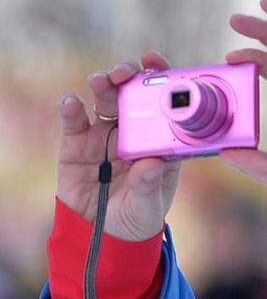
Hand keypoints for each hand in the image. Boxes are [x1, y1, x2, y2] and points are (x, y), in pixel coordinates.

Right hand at [55, 52, 181, 241]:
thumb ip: (149, 185)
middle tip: (127, 71)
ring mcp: (104, 135)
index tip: (156, 63)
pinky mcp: (76, 144)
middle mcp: (133, 131)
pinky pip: (73, 120)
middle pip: (131, 94)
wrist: (103, 235)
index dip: (161, 79)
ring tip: (103, 81)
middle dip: (129, 76)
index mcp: (159, 141)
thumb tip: (153, 163)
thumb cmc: (138, 218)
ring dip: (103, 85)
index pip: (163, 104)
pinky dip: (71, 108)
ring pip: (104, 101)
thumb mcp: (148, 207)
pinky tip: (72, 103)